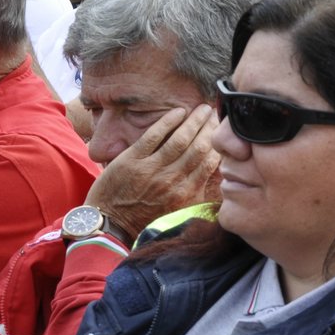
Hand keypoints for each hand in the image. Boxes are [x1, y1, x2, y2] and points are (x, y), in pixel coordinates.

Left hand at [86, 104, 218, 238]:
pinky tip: (179, 112)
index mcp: (186, 193)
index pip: (210, 162)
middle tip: (216, 113)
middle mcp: (172, 181)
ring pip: (180, 139)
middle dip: (210, 128)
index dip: (218, 144)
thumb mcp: (178, 209)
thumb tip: (216, 172)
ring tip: (202, 109)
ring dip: (194, 121)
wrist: (110, 225)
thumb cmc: (144, 218)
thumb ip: (196, 191)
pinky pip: (153, 135)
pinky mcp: (131, 161)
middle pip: (199, 147)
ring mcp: (151, 169)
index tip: (223, 131)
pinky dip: (168, 121)